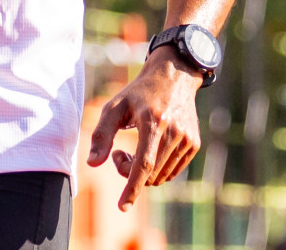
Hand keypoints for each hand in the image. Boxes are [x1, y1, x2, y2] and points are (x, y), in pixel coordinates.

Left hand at [86, 48, 203, 211]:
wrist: (173, 78)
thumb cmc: (138, 93)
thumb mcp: (114, 106)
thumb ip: (102, 134)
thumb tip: (92, 163)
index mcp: (153, 122)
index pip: (143, 165)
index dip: (132, 188)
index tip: (122, 207)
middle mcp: (174, 133)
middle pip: (150, 173)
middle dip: (129, 172)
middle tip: (118, 152)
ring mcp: (187, 140)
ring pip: (161, 176)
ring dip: (143, 173)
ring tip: (132, 149)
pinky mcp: (193, 144)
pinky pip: (172, 171)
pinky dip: (156, 170)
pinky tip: (149, 150)